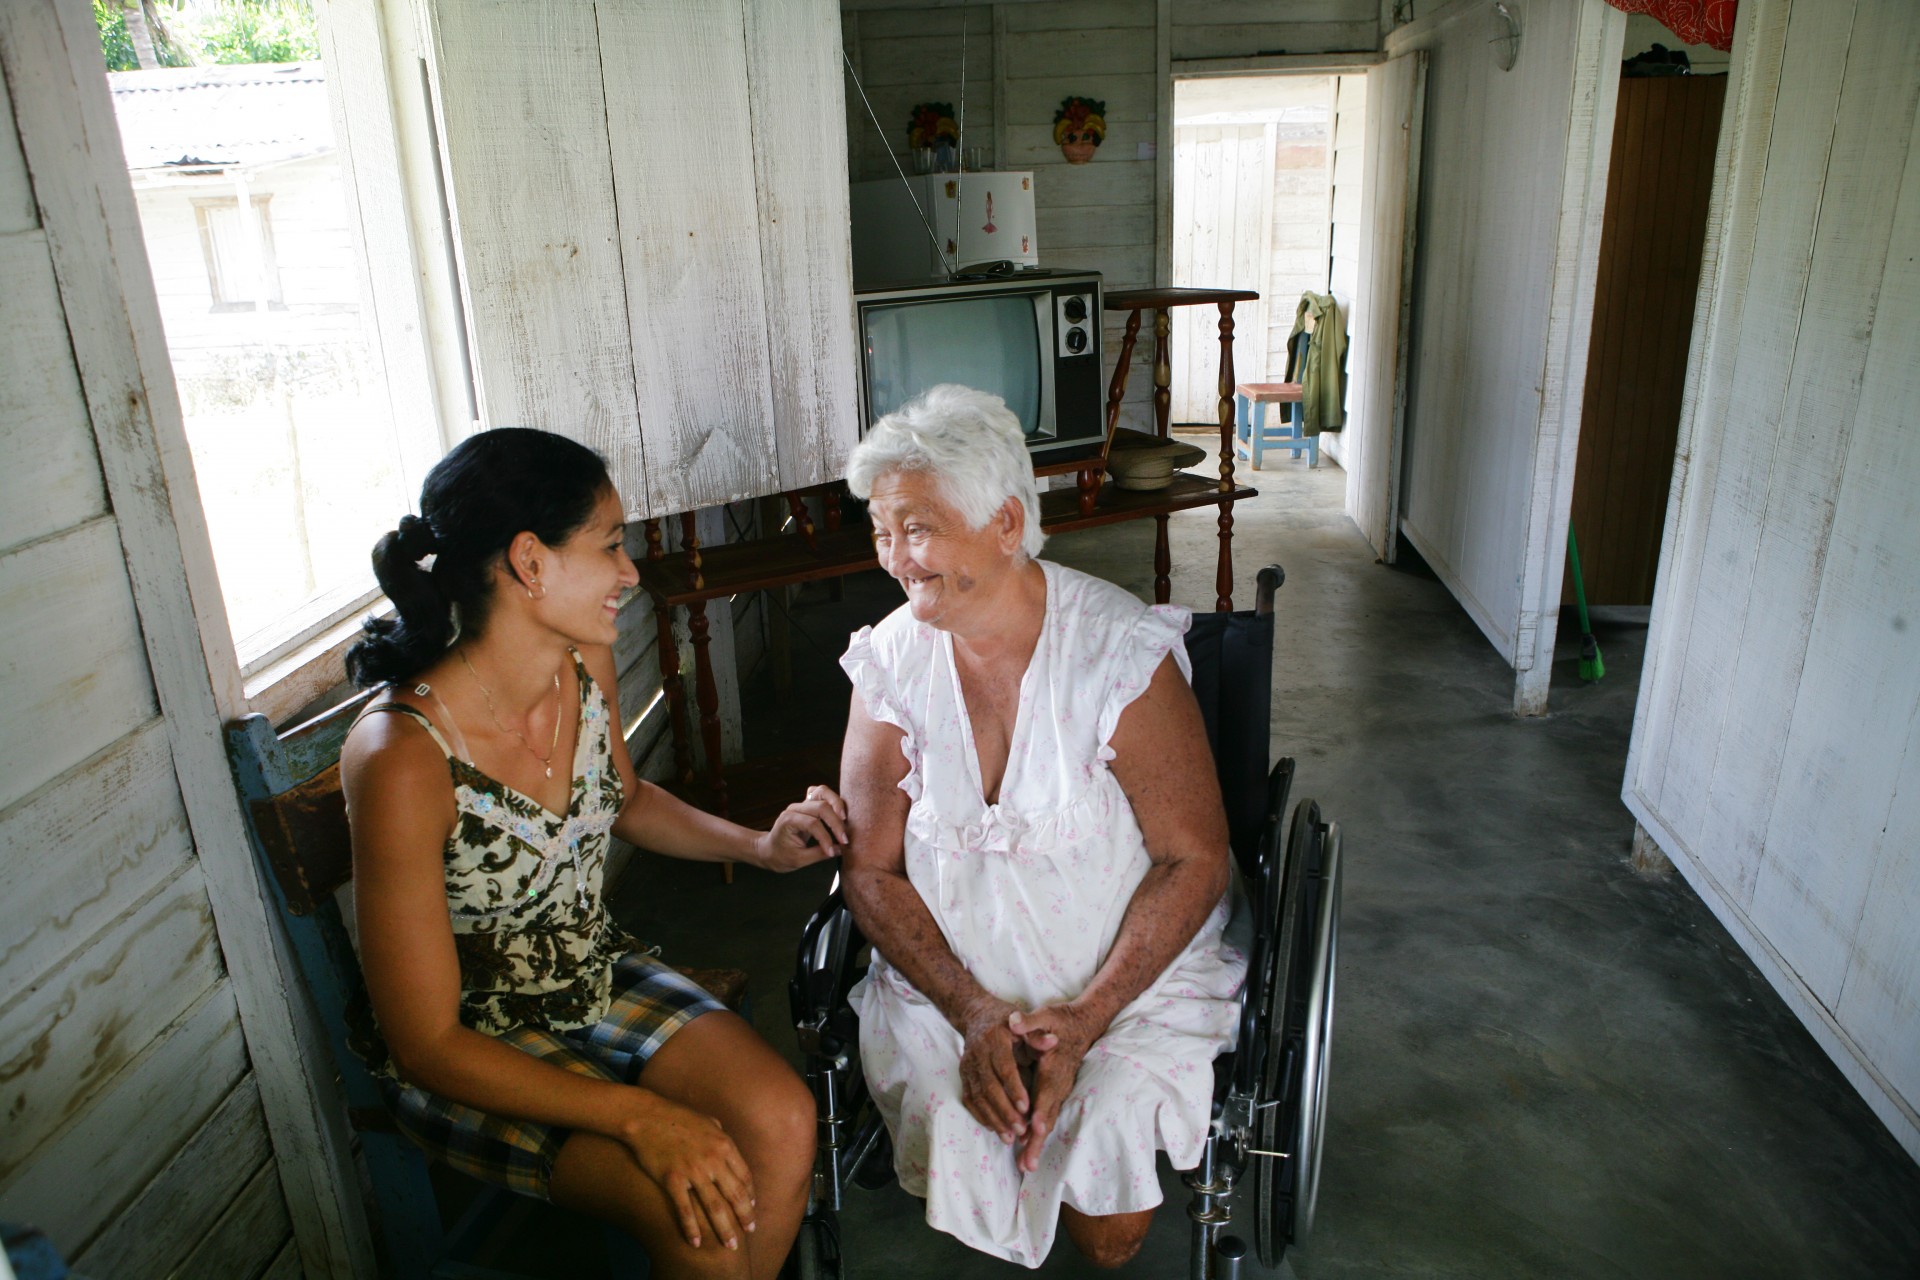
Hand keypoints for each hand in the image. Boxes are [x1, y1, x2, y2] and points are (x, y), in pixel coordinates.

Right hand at [621, 1092, 756, 1250]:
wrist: (647, 1116)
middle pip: (735, 1195)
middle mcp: (713, 1159)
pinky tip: (696, 1242)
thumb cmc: (678, 1117)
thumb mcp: (708, 1122)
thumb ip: (722, 1136)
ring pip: (715, 1207)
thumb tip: (730, 1148)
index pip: (745, 1177)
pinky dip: (692, 1228)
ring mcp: (693, 1170)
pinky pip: (685, 1210)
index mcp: (725, 1145)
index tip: (751, 1209)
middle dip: (744, 1217)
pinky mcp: (672, 1179)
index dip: (750, 1196)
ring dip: (724, 1229)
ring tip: (730, 1245)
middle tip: (749, 1232)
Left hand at [756, 785, 848, 870]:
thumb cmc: (780, 856)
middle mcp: (795, 808)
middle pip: (821, 806)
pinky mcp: (808, 804)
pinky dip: (833, 799)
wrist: (769, 850)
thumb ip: (819, 854)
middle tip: (844, 839)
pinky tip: (840, 812)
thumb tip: (839, 850)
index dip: (825, 838)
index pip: (813, 824)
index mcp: (788, 820)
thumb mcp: (798, 860)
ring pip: (823, 792)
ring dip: (837, 804)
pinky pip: (822, 793)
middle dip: (835, 823)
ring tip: (845, 819)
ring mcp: (802, 804)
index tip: (832, 852)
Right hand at [957, 994, 1031, 1143]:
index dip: (1014, 1088)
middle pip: (989, 1087)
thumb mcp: (1025, 1023)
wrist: (977, 1015)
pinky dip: (981, 1116)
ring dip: (993, 1119)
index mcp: (994, 1038)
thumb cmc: (1008, 1021)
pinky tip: (994, 1128)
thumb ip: (1038, 1036)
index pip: (1004, 1067)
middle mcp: (977, 1053)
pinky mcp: (963, 1075)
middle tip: (1021, 1130)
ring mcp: (968, 1065)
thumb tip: (1053, 1042)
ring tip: (1010, 1137)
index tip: (1026, 1108)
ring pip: (978, 1097)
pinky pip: (969, 1099)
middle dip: (1005, 1111)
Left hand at [1008, 1003, 1105, 1172]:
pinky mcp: (1057, 1094)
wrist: (1084, 1025)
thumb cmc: (1061, 1021)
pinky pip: (1048, 1117)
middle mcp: (1060, 1084)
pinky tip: (1028, 1150)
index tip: (1036, 1127)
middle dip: (1038, 1140)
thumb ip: (1030, 1022)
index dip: (1042, 1109)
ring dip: (1037, 1144)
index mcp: (1055, 1067)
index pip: (1048, 1091)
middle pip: (1049, 1116)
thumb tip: (1013, 1022)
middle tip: (1028, 1165)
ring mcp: (1060, 1091)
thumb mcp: (1046, 1015)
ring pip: (1049, 1121)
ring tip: (1026, 1166)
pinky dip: (1038, 1135)